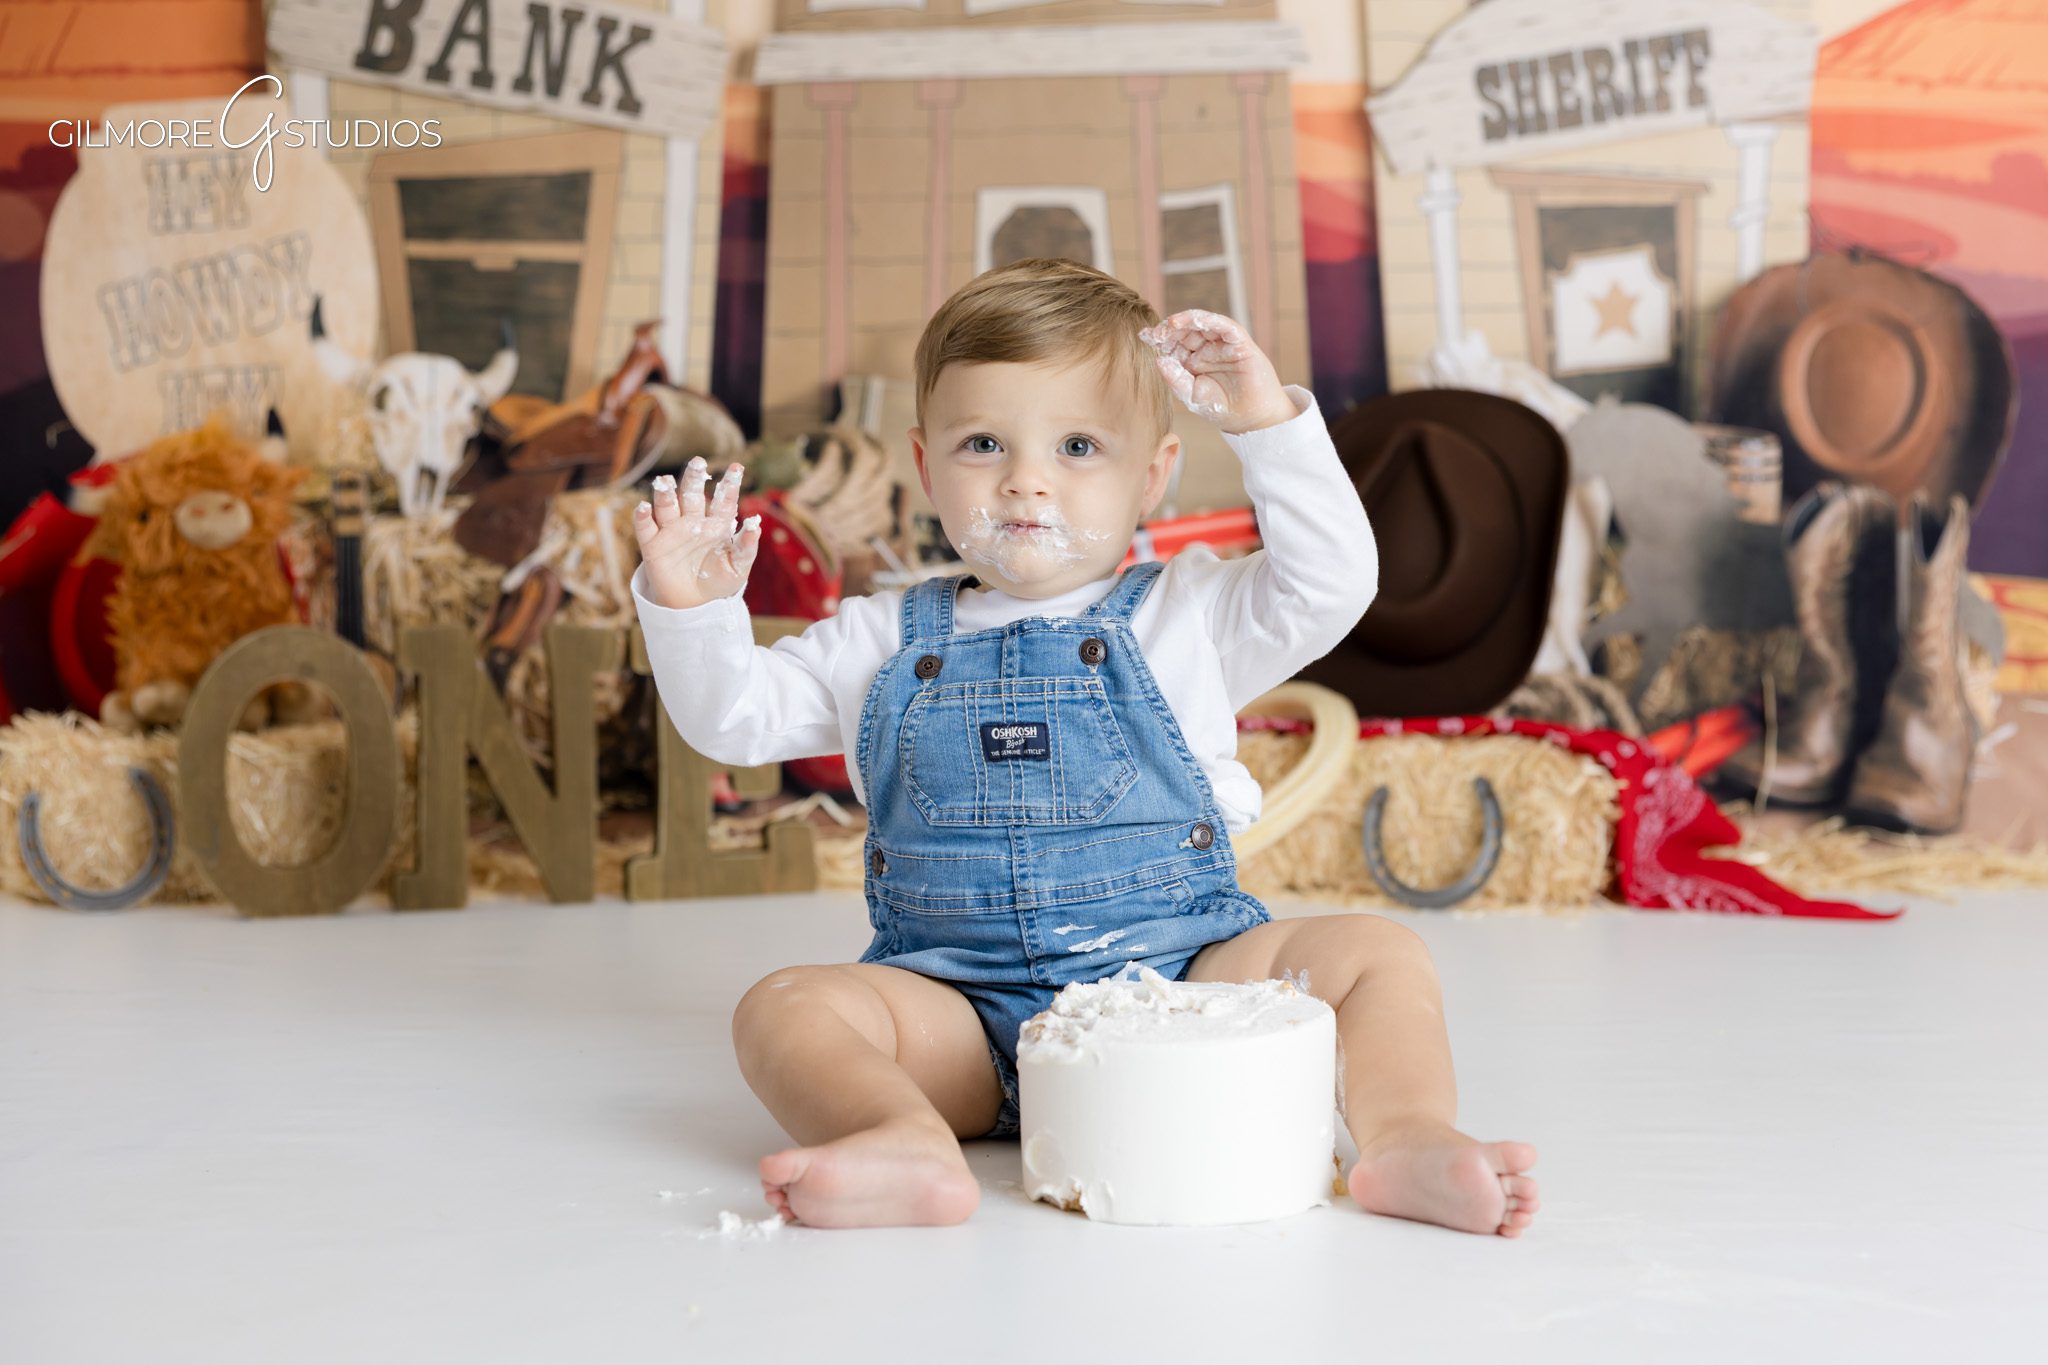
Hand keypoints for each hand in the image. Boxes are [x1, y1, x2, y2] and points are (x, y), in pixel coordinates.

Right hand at [633, 456, 761, 609]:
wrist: (695, 606)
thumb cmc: (719, 583)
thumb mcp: (738, 567)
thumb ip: (746, 546)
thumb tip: (755, 525)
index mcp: (716, 524)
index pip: (723, 500)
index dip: (729, 484)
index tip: (736, 467)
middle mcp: (692, 522)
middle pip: (692, 494)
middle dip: (694, 478)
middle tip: (698, 462)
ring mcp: (671, 531)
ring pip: (667, 505)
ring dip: (665, 493)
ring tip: (665, 481)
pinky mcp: (652, 545)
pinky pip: (645, 528)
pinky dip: (642, 517)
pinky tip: (644, 507)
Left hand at [1139, 310, 1295, 434]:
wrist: (1250, 419)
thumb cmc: (1221, 408)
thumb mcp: (1191, 395)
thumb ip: (1175, 379)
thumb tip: (1158, 360)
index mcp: (1192, 360)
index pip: (1174, 343)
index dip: (1160, 339)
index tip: (1144, 336)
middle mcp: (1206, 349)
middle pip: (1185, 331)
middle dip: (1170, 329)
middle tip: (1156, 333)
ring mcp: (1223, 344)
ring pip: (1203, 323)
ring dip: (1186, 321)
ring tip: (1170, 325)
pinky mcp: (1240, 342)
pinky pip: (1224, 325)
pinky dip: (1209, 320)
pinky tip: (1194, 321)